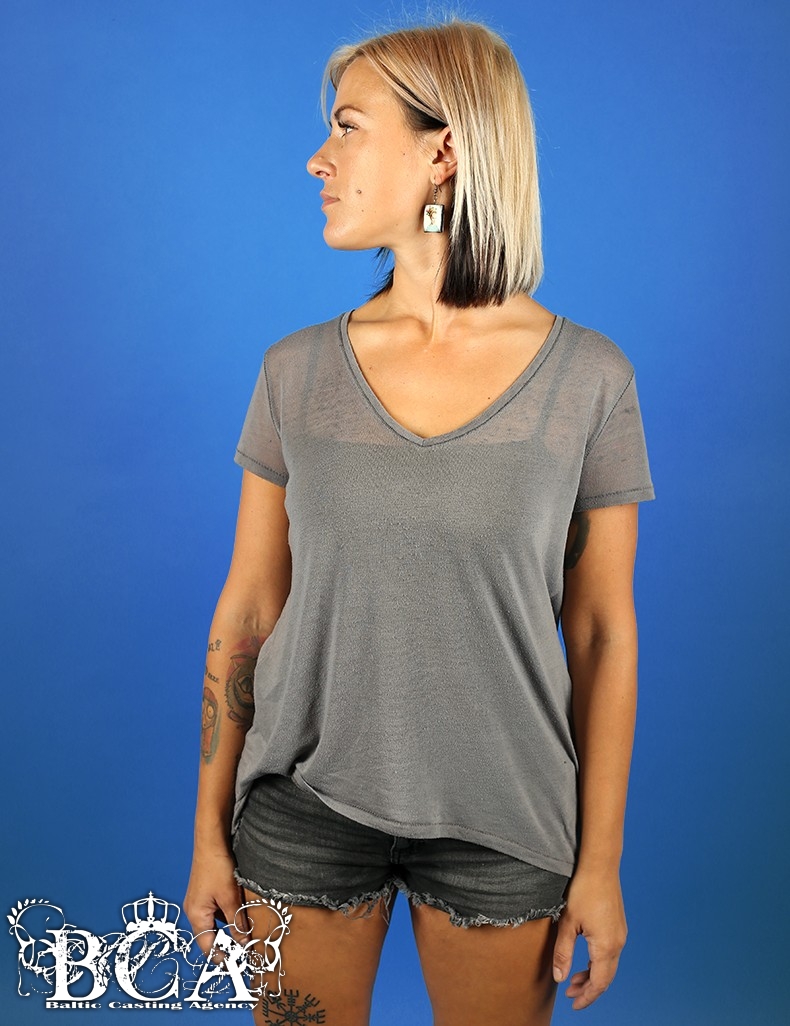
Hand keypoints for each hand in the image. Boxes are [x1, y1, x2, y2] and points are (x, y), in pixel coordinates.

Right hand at [183, 845, 249, 957]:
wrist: (211, 839)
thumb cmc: (216, 866)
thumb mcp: (230, 897)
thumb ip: (237, 922)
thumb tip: (243, 943)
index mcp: (196, 915)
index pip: (208, 947)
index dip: (223, 957)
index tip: (239, 963)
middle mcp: (194, 910)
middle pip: (211, 936)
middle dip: (228, 943)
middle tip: (246, 949)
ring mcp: (199, 901)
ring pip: (216, 923)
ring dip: (230, 928)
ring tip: (246, 931)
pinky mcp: (205, 892)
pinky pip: (217, 911)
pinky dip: (228, 914)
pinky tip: (241, 912)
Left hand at [552, 867, 627, 1009]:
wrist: (600, 864)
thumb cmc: (583, 890)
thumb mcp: (567, 923)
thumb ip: (563, 953)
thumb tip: (560, 978)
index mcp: (606, 946)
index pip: (598, 982)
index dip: (586, 997)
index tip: (574, 1004)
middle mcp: (618, 943)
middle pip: (605, 977)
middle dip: (589, 989)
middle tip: (570, 994)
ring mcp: (620, 934)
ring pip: (608, 966)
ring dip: (592, 976)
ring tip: (574, 979)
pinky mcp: (618, 926)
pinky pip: (610, 953)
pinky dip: (598, 963)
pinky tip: (585, 960)